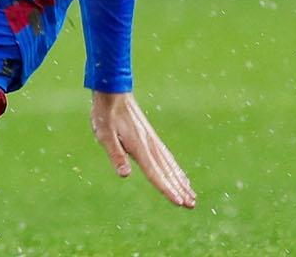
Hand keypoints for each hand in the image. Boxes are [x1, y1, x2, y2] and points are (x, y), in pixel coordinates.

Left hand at [90, 91, 196, 208]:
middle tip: (192, 205)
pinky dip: (176, 168)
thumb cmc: (105, 114)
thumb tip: (125, 175)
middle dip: (179, 189)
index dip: (166, 189)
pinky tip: (180, 174)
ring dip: (181, 181)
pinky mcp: (151, 137)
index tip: (179, 202)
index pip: (154, 173)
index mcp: (139, 147)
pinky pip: (167, 157)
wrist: (113, 90)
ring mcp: (152, 140)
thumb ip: (115, 155)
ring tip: (192, 195)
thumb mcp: (104, 135)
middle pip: (167, 172)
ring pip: (170, 165)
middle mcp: (150, 145)